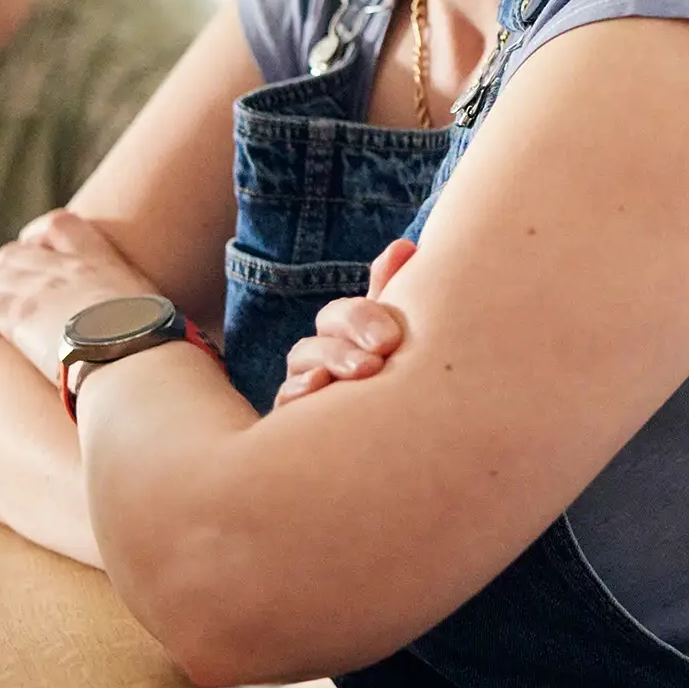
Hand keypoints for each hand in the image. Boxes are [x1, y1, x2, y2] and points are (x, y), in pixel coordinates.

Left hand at [0, 208, 160, 382]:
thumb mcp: (158, 319)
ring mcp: (40, 290)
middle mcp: (67, 269)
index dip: (38, 238)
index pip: (61, 225)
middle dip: (5, 276)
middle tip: (9, 305)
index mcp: (102, 261)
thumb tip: (171, 343)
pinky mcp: (18, 317)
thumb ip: (147, 318)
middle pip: (14, 253)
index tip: (35, 256)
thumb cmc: (159, 352)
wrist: (140, 362)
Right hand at [273, 237, 413, 407]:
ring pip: (304, 360)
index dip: (363, 317)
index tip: (392, 339)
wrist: (378, 441)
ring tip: (365, 370)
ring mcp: (303, 384)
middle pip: (323, 330)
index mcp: (345, 333)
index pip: (343, 313)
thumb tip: (404, 246)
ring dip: (332, 359)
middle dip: (351, 334)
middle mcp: (320, 354)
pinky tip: (320, 387)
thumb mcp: (391, 336)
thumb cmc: (386, 379)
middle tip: (384, 351)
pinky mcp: (292, 419)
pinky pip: (284, 400)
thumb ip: (392, 293)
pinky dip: (299, 391)